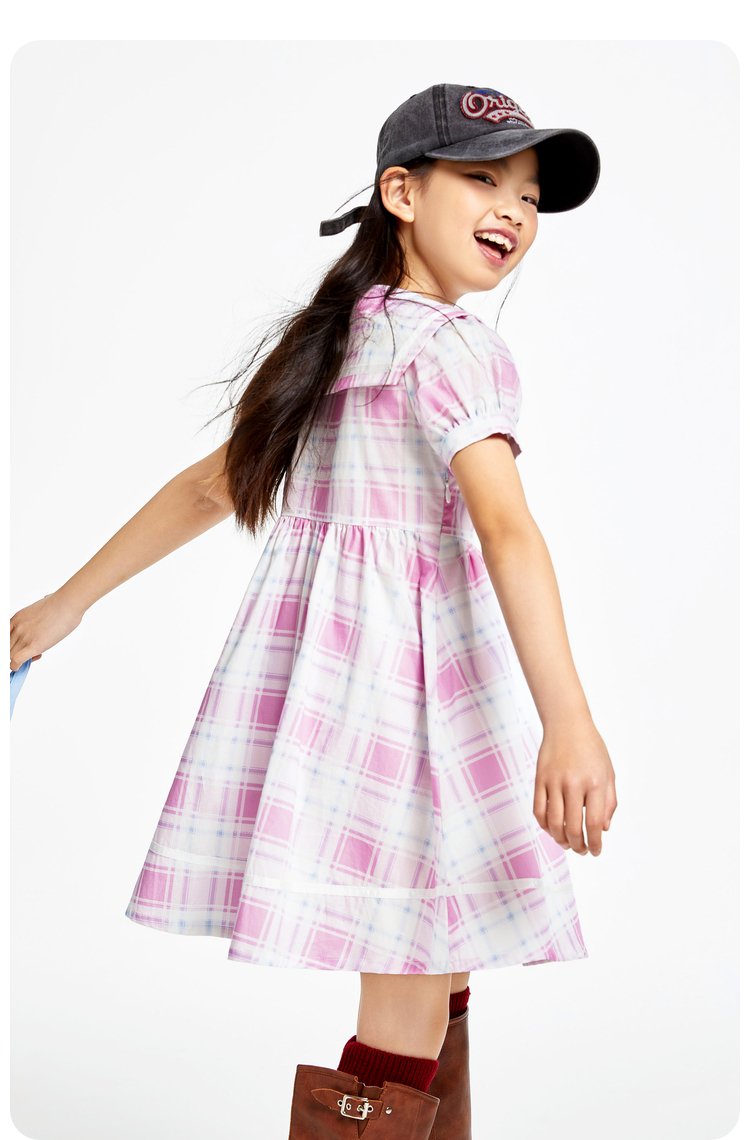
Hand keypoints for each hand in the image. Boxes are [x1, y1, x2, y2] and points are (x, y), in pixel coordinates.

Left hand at [9, 591, 83, 670]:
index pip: (5, 637)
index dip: (11, 644)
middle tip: (28, 653)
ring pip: (10, 655)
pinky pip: (16, 661)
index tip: (18, 647)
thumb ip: (38, 613)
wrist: (67, 604)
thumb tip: (44, 608)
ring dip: (17, 661)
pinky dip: (15, 667)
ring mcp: (25, 637)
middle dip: (14, 653)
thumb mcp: (40, 607)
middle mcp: (18, 627)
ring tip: (32, 657)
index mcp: (18, 618)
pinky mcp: (34, 646)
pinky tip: (19, 668)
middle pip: (7, 647)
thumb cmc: (60, 603)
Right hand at [533, 718, 616, 855]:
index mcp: (595, 783)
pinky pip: (538, 810)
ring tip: (566, 843)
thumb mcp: (608, 773)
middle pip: (572, 827)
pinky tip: (551, 829)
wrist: (567, 724)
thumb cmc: (591, 748)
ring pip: (553, 822)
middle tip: (581, 851)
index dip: (595, 843)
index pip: (593, 824)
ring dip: (560, 839)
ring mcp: (554, 782)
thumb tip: (602, 828)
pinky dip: (544, 825)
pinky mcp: (539, 779)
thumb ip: (609, 802)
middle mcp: (573, 784)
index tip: (596, 851)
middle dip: (577, 846)